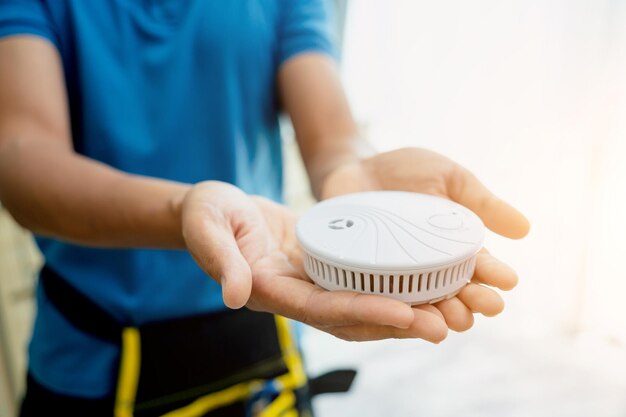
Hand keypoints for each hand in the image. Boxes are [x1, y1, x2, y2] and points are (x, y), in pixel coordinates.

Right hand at [181, 181, 446, 342]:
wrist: (214, 209)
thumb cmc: (206, 214)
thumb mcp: (207, 227)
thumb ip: (219, 258)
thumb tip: (235, 296)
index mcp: (270, 289)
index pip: (321, 308)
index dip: (362, 312)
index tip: (405, 314)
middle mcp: (295, 294)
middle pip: (351, 318)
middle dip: (395, 323)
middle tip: (444, 323)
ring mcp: (309, 283)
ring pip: (361, 305)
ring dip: (402, 312)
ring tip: (448, 311)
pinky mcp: (320, 267)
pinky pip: (360, 283)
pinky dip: (390, 287)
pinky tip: (423, 283)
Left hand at [321, 147, 529, 333]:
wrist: (352, 169)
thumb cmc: (404, 173)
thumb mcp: (448, 178)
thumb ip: (481, 202)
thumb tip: (525, 229)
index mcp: (456, 249)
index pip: (482, 269)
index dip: (496, 276)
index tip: (507, 279)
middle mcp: (431, 270)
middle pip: (458, 297)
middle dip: (474, 303)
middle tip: (482, 304)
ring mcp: (399, 277)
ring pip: (425, 308)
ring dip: (442, 317)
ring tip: (451, 319)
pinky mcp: (368, 279)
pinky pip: (383, 301)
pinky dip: (397, 311)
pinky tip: (405, 316)